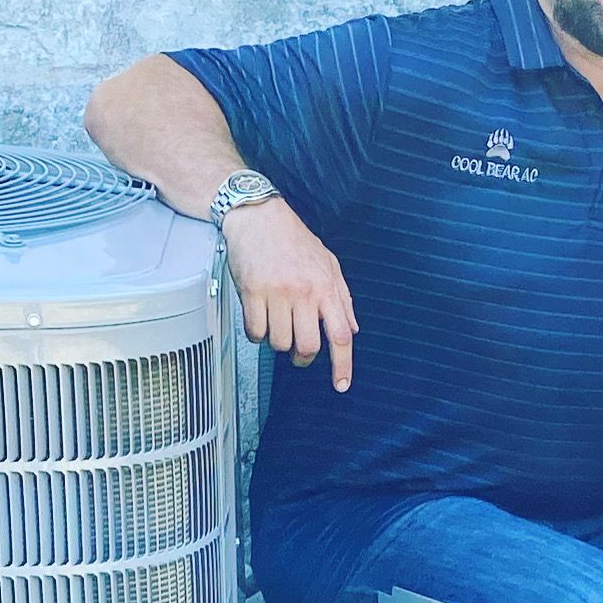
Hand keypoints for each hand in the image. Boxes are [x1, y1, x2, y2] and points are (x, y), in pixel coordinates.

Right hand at [222, 196, 357, 390]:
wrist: (258, 217)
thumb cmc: (294, 239)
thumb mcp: (329, 264)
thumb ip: (343, 298)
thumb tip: (351, 330)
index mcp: (326, 287)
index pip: (340, 335)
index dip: (343, 365)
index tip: (341, 384)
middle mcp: (303, 292)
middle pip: (308, 346)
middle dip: (303, 357)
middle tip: (299, 352)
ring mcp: (277, 293)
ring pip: (279, 343)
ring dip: (278, 343)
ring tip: (278, 326)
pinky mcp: (251, 293)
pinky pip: (255, 332)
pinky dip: (258, 334)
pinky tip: (260, 320)